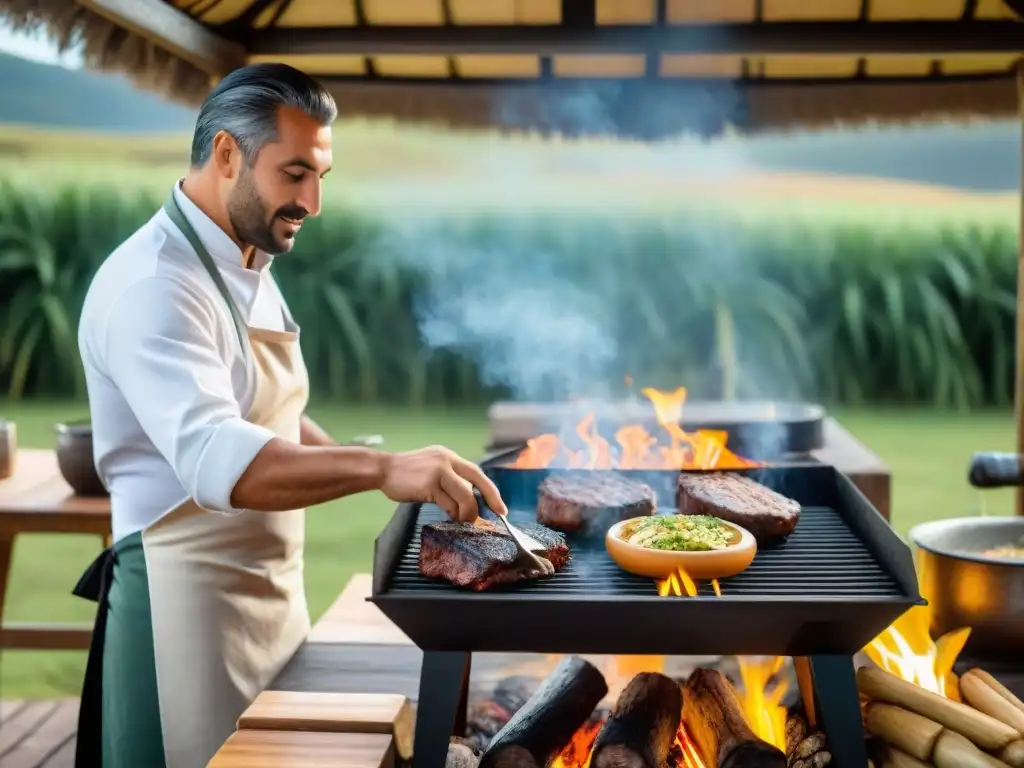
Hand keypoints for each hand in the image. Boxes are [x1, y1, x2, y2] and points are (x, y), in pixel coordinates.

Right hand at [379, 445, 507, 522]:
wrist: (383, 470)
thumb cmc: (407, 474)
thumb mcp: (432, 467)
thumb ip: (450, 479)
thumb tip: (469, 500)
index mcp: (449, 456)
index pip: (477, 473)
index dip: (491, 491)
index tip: (500, 507)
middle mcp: (446, 460)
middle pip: (475, 483)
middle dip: (487, 502)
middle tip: (490, 517)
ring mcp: (438, 472)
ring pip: (464, 496)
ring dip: (465, 512)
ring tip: (461, 519)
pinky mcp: (429, 485)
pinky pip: (448, 504)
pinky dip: (451, 513)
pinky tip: (448, 515)